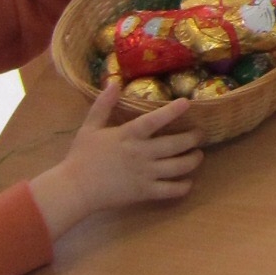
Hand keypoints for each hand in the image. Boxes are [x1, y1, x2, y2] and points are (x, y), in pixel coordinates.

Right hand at [29, 86, 202, 241]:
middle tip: (200, 134)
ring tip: (198, 155)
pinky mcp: (144, 192)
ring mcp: (145, 174)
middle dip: (193, 138)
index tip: (187, 103)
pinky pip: (170, 190)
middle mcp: (141, 153)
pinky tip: (188, 182)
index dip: (172, 111)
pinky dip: (183, 187)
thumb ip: (103, 105)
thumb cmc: (81, 156)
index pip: (155, 120)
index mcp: (128, 135)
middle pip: (175, 144)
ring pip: (178, 167)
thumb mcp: (90, 127)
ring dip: (193, 160)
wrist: (75, 188)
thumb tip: (113, 82)